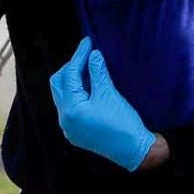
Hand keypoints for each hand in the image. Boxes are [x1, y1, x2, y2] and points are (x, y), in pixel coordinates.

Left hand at [50, 38, 158, 171]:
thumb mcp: (109, 94)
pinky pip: (70, 108)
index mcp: (71, 109)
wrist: (134, 150)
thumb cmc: (122, 123)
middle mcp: (65, 119)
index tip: (88, 43)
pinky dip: (76, 94)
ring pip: (63, 96)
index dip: (78, 56)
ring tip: (88, 69)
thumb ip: (98, 72)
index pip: (69, 75)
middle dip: (71, 68)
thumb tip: (93, 55)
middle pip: (59, 84)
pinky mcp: (76, 132)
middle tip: (86, 56)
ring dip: (73, 81)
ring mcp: (69, 128)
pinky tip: (89, 87)